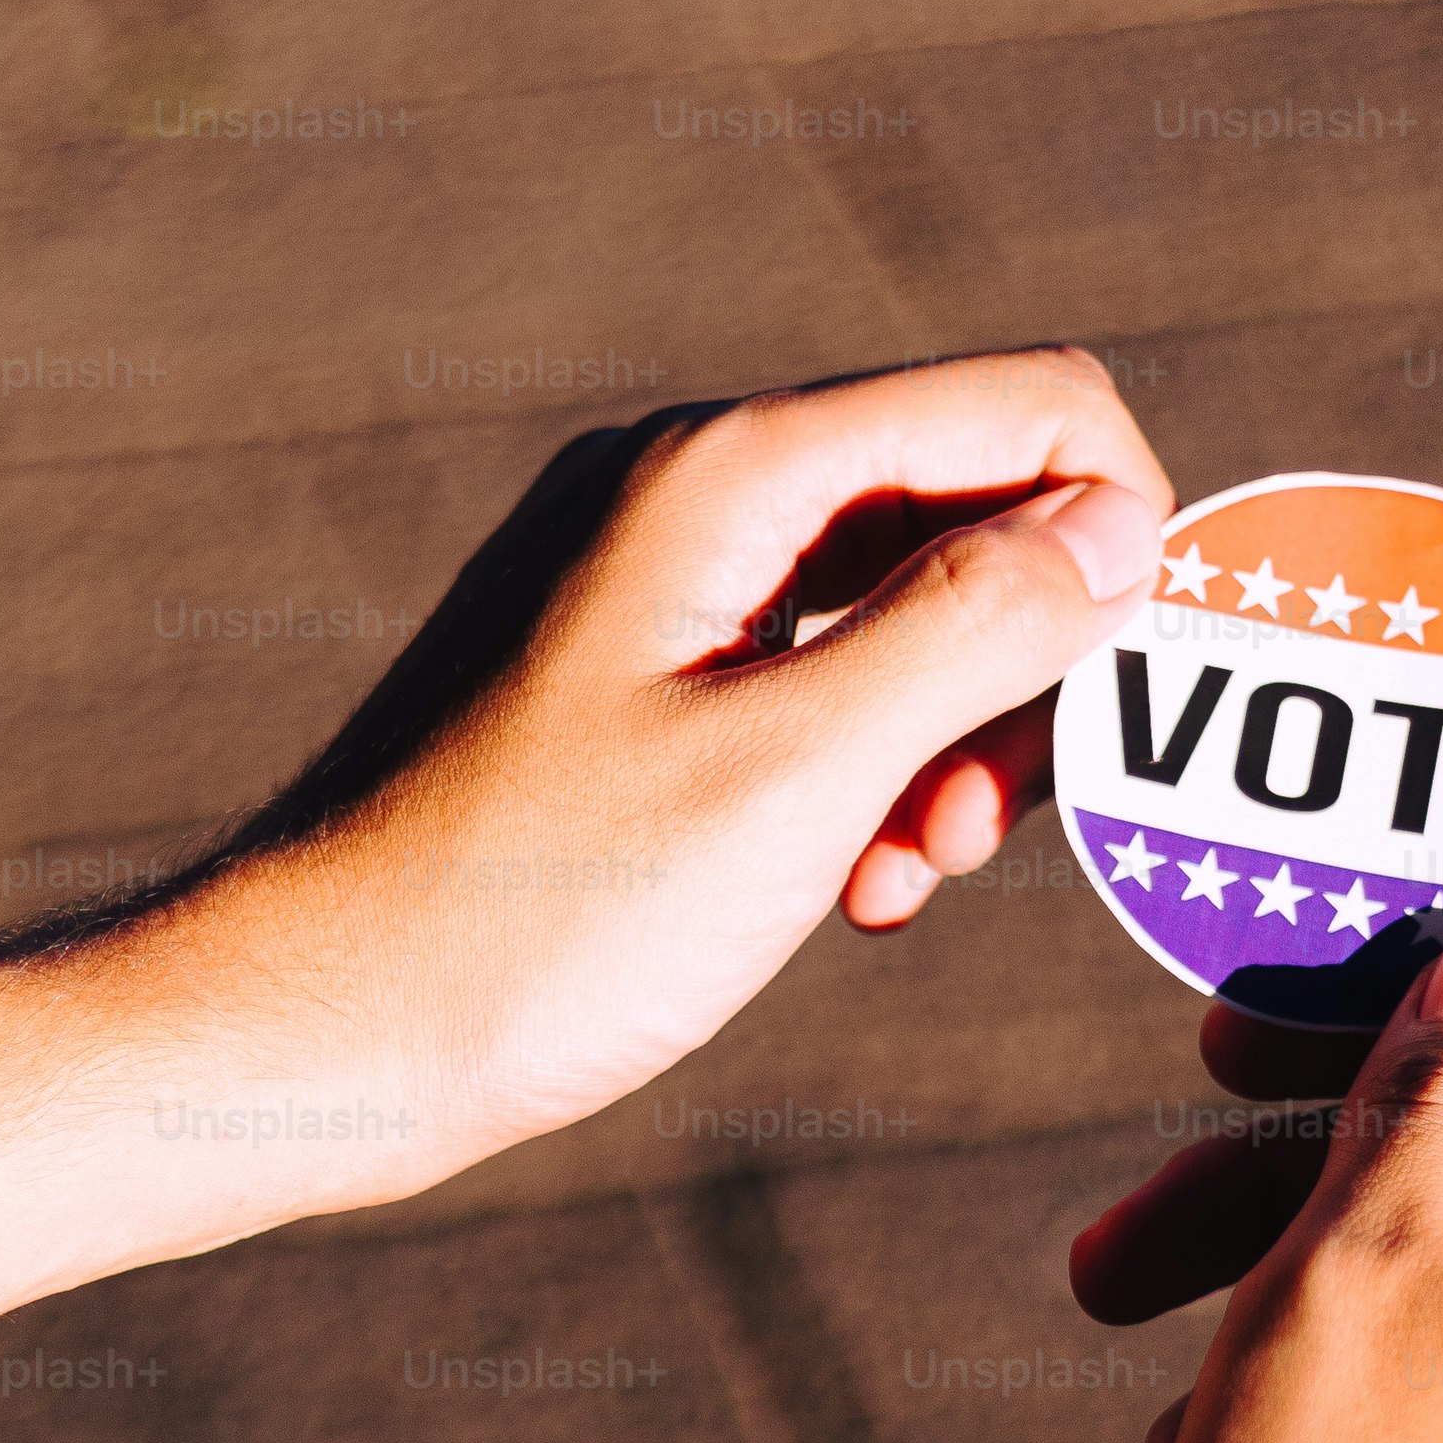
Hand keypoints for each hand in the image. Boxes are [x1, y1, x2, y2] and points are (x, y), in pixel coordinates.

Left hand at [201, 352, 1164, 1178]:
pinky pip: (816, 686)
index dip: (1126, 543)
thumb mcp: (796, 773)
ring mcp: (656, 584)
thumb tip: (1120, 524)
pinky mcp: (633, 680)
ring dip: (953, 744)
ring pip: (902, 612)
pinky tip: (841, 892)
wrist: (316, 1032)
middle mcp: (693, 493)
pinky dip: (865, 779)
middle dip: (1029, 667)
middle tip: (980, 834)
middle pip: (974, 508)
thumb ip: (974, 627)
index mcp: (731, 475)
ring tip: (901, 879)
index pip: (1032, 409)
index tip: (1111, 720)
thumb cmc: (536, 916)